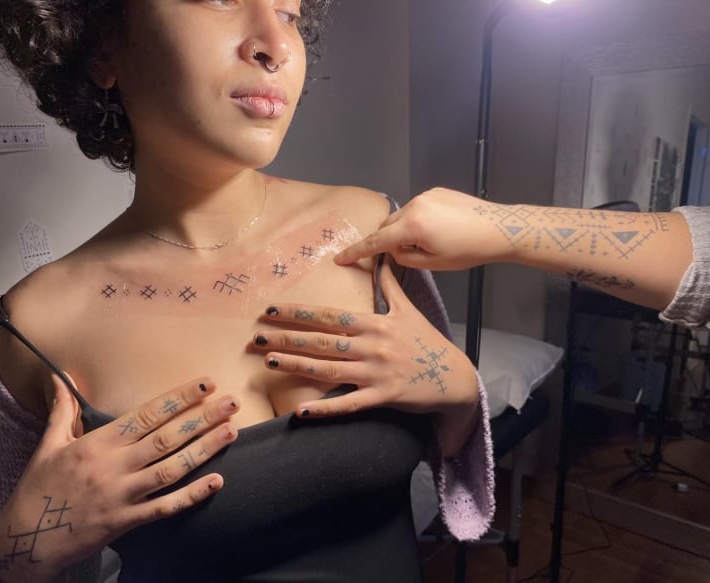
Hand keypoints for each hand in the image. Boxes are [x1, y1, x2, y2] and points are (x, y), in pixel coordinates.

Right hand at [0, 375, 238, 581]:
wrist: (26, 539)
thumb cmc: (38, 488)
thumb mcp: (48, 444)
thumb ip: (62, 410)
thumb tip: (58, 375)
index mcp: (96, 443)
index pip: (146, 414)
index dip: (178, 398)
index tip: (205, 384)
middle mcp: (112, 467)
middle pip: (166, 438)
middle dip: (202, 418)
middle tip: (232, 402)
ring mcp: (122, 496)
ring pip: (171, 469)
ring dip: (204, 450)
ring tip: (231, 431)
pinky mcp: (126, 521)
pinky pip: (165, 507)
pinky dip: (192, 495)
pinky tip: (217, 480)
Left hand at [252, 263, 478, 419]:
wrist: (453, 377)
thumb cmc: (427, 342)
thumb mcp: (408, 309)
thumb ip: (389, 284)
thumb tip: (381, 255)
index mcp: (375, 323)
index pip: (329, 315)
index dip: (298, 313)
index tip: (272, 310)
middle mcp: (372, 345)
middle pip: (322, 341)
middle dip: (287, 338)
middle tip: (256, 337)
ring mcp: (376, 373)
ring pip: (328, 369)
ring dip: (296, 366)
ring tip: (268, 361)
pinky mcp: (382, 397)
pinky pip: (348, 404)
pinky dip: (324, 408)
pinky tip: (299, 410)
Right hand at [334, 188, 509, 269]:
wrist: (499, 228)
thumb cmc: (469, 250)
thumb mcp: (434, 264)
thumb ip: (405, 258)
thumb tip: (393, 250)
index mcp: (413, 227)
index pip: (376, 242)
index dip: (356, 252)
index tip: (339, 258)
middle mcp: (414, 206)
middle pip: (386, 226)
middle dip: (389, 241)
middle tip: (409, 255)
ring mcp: (425, 196)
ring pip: (401, 217)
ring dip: (405, 230)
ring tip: (432, 242)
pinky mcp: (435, 191)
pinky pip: (416, 208)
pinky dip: (418, 220)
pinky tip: (439, 229)